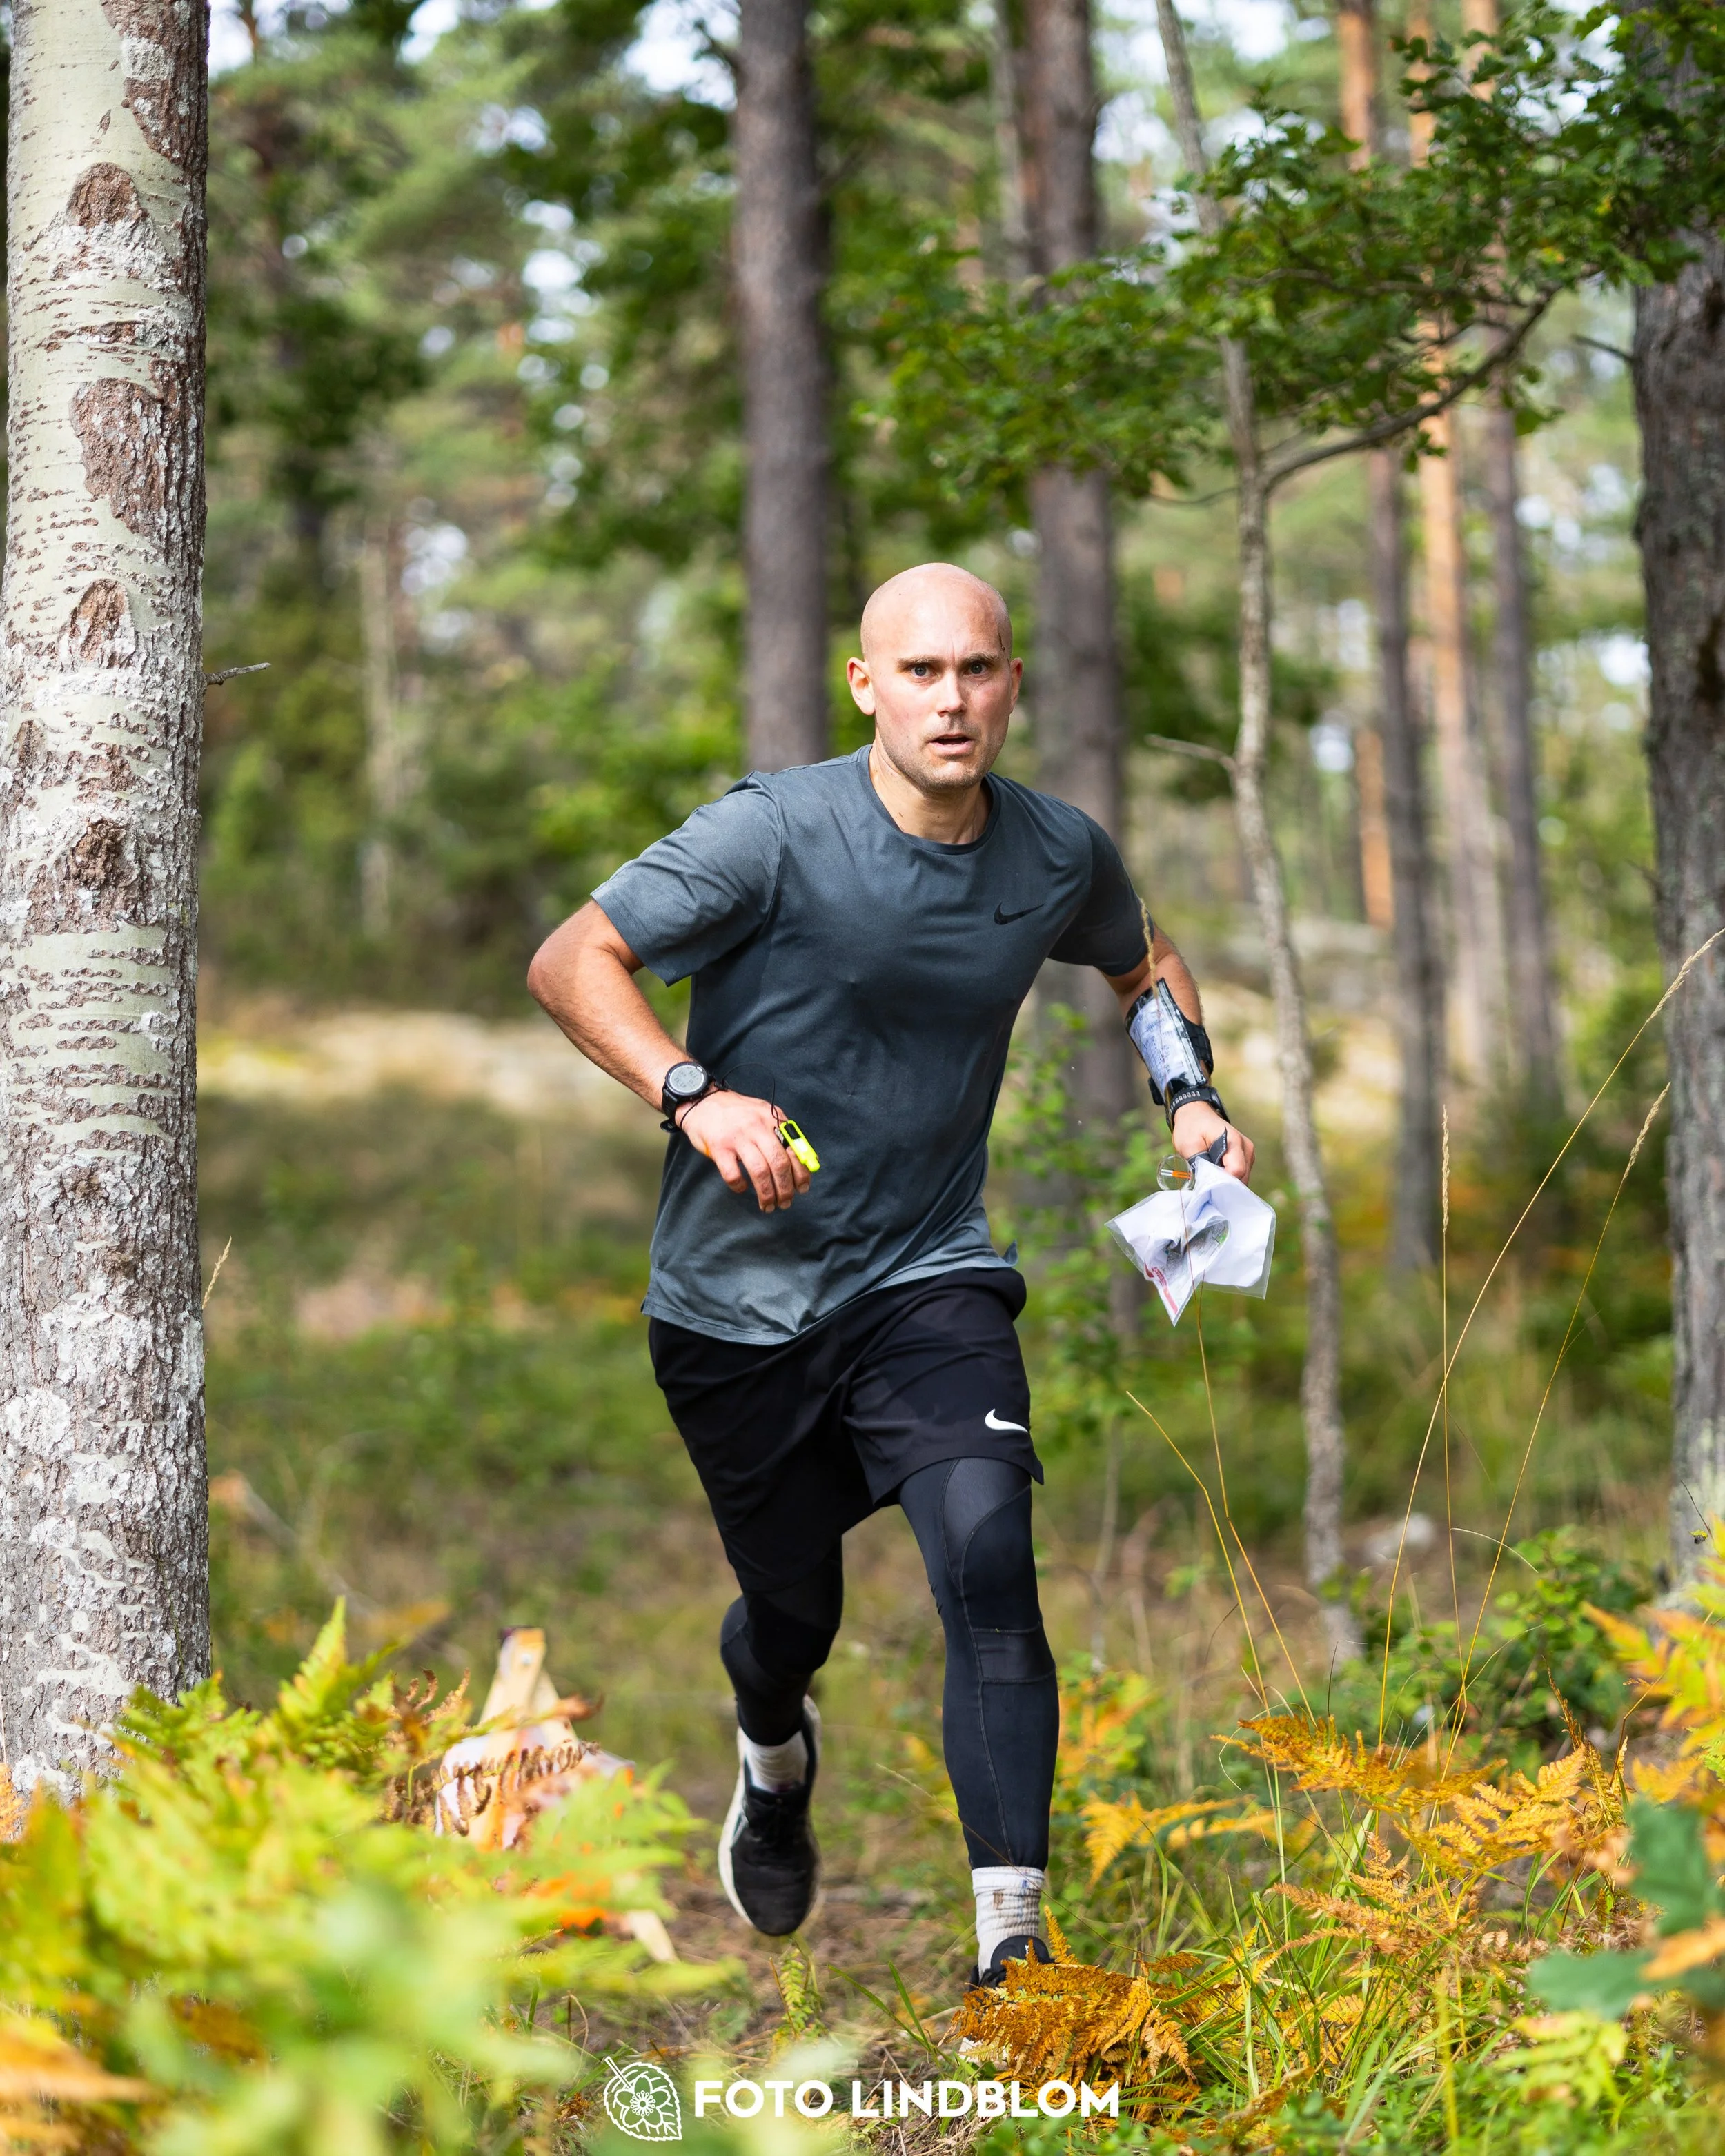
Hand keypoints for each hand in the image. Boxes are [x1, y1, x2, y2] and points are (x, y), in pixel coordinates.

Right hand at [678, 1091, 811, 1212]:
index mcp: (772, 1118)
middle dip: (785, 1189)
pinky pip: (733, 1174)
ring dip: (766, 1194)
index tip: (802, 1189)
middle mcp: (757, 1127)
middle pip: (779, 1163)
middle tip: (785, 1203)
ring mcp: (737, 1137)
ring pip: (759, 1171)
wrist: (702, 1101)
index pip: (794, 1149)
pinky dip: (740, 1186)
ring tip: (768, 1205)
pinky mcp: (719, 1147)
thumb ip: (782, 1132)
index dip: (801, 1173)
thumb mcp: (763, 1114)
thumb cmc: (736, 1113)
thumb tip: (807, 1158)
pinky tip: (742, 1188)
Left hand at [1170, 1099, 1254, 1183]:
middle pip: (1241, 1177)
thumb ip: (1199, 1164)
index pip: (1236, 1171)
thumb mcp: (1188, 1146)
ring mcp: (1248, 1153)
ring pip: (1242, 1178)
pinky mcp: (1245, 1157)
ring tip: (1210, 1175)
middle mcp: (1246, 1147)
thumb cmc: (1191, 1127)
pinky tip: (1215, 1174)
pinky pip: (1240, 1175)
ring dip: (1226, 1182)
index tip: (1207, 1185)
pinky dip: (1228, 1178)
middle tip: (1206, 1183)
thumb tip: (1208, 1184)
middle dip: (1224, 1185)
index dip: (1222, 1182)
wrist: (1196, 1114)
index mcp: (1233, 1141)